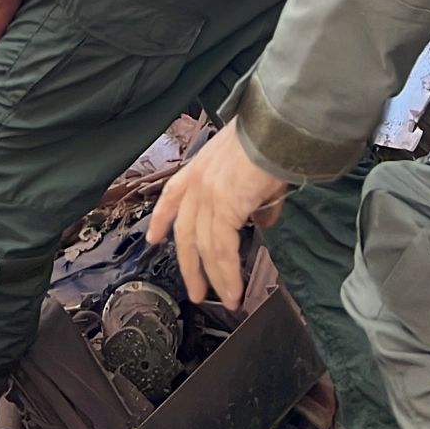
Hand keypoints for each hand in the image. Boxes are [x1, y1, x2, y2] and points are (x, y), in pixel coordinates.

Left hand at [146, 121, 287, 308]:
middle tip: (196, 292)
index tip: (153, 238)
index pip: (172, 195)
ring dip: (217, 278)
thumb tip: (260, 220)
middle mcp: (198, 181)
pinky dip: (228, 274)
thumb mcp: (251, 167)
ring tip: (228, 299)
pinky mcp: (224, 207)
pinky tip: (234, 290)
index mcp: (200, 167)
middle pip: (186, 232)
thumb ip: (250, 197)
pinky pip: (222, 250)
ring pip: (205, 247)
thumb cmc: (269, 140)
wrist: (276, 129)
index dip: (161, 218)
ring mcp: (208, 194)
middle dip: (190, 266)